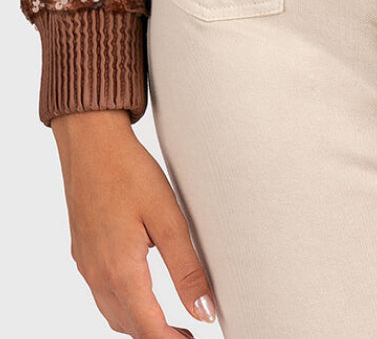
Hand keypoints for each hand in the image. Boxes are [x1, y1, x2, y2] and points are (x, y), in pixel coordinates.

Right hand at [51, 109, 215, 336]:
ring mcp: (87, 265)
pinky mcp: (83, 253)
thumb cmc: (130, 173)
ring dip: (140, 325)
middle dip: (156, 337)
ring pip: (113, 313)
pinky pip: (102, 294)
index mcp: (120, 271)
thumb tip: (204, 311)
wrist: (90, 144)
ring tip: (170, 322)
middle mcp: (98, 275)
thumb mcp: (168, 218)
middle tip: (188, 334)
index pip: (148, 329)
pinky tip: (141, 292)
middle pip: (128, 327)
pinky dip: (124, 305)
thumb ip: (186, 268)